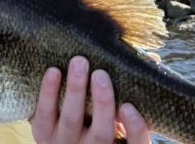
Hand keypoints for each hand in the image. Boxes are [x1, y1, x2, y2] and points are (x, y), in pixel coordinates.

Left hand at [30, 56, 150, 143]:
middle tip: (101, 74)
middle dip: (102, 102)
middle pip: (101, 133)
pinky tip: (54, 71)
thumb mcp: (117, 117)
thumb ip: (131, 93)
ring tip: (80, 62)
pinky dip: (48, 93)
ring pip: (71, 121)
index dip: (135, 128)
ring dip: (75, 90)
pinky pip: (43, 115)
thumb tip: (152, 59)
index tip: (129, 106)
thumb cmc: (97, 119)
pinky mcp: (42, 135)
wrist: (62, 139)